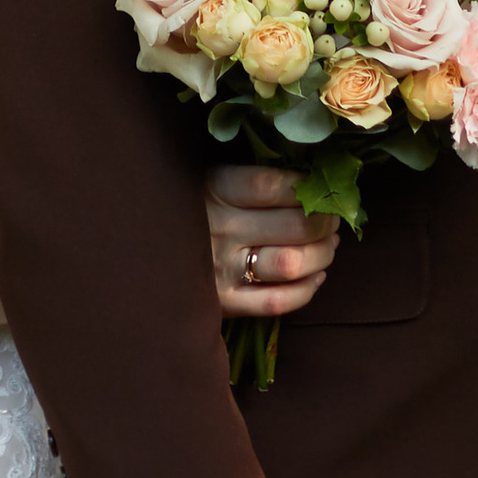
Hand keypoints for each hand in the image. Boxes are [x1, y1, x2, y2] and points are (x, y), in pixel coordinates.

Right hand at [206, 162, 340, 319]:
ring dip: (322, 255)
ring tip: (328, 246)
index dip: (307, 187)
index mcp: (215, 188)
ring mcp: (222, 268)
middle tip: (331, 219)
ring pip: (291, 264)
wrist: (146, 246)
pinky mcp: (225, 302)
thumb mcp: (210, 176)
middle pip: (295, 227)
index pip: (274, 185)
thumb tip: (311, 176)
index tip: (320, 187)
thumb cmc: (191, 205)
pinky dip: (307, 290)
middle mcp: (221, 228)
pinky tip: (315, 277)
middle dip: (325, 223)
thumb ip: (251, 175)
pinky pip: (277, 302)